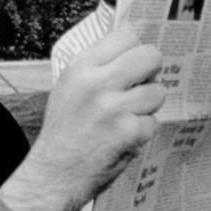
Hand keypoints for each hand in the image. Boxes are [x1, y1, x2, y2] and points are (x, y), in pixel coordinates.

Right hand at [2, 29, 164, 210]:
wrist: (53, 175)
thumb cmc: (64, 131)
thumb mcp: (70, 87)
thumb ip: (98, 66)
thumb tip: (134, 49)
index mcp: (80, 66)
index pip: (127, 35)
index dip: (134, 49)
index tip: (133, 63)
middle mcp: (97, 82)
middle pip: (150, 56)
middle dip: (151, 71)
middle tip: (139, 87)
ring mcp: (115, 107)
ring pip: (157, 91)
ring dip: (147, 106)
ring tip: (126, 118)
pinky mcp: (129, 132)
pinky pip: (153, 121)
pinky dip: (143, 132)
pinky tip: (124, 138)